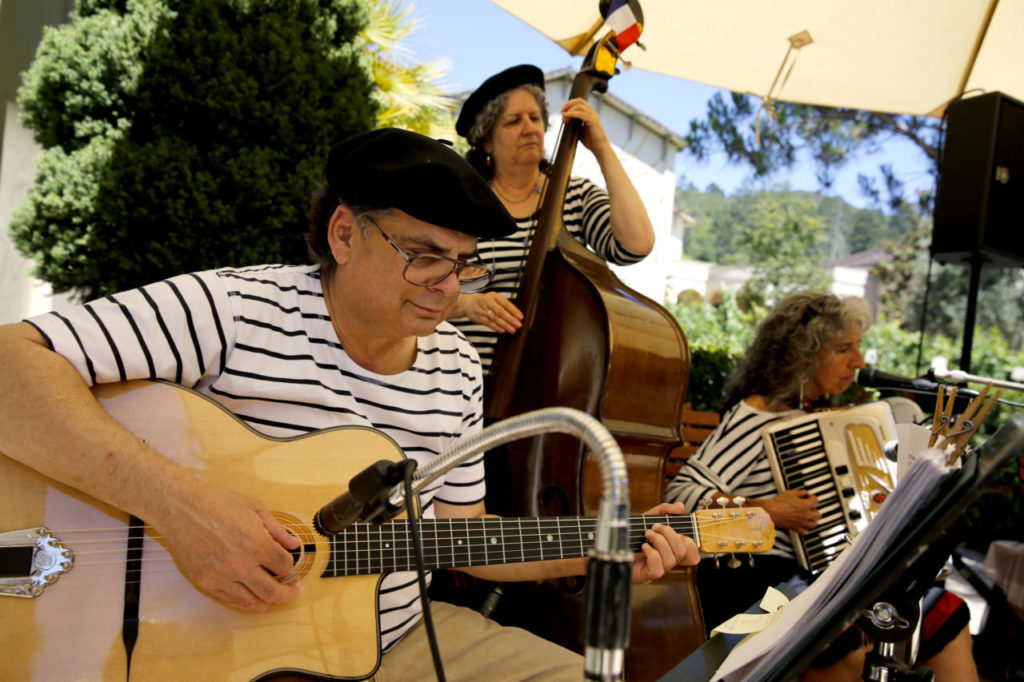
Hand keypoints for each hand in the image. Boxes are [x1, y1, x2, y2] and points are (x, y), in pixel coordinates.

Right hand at [154, 481, 300, 611]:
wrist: (181, 508)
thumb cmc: (217, 503)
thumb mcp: (255, 508)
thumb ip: (277, 530)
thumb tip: (294, 544)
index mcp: (256, 544)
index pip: (284, 566)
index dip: (289, 566)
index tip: (287, 564)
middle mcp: (241, 565)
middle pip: (272, 592)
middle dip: (286, 594)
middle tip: (292, 591)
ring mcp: (221, 577)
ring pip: (251, 602)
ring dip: (267, 603)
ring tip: (273, 598)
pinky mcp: (205, 583)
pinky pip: (230, 601)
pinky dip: (245, 602)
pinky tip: (251, 596)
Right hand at [457, 292, 522, 333]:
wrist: (468, 303)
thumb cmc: (485, 301)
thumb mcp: (494, 299)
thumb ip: (503, 305)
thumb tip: (516, 315)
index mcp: (494, 296)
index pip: (506, 303)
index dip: (514, 310)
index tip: (521, 317)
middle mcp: (487, 302)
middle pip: (500, 311)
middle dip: (510, 319)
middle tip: (518, 325)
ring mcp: (482, 310)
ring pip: (495, 318)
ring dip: (505, 325)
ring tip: (512, 330)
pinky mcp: (478, 318)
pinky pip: (489, 323)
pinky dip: (496, 327)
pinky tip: (503, 330)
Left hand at [562, 97, 610, 154]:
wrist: (599, 148)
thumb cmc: (591, 141)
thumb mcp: (580, 130)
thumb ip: (575, 124)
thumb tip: (566, 121)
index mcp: (590, 113)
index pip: (579, 102)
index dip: (569, 104)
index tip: (563, 113)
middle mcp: (592, 112)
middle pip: (579, 101)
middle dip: (568, 105)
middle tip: (562, 112)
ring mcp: (593, 116)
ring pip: (579, 106)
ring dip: (569, 110)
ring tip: (564, 118)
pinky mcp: (593, 121)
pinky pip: (581, 113)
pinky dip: (572, 114)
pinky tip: (567, 116)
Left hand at [632, 502, 699, 582]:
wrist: (611, 543)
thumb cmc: (632, 533)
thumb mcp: (648, 517)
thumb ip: (664, 510)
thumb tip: (680, 507)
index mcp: (671, 550)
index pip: (692, 555)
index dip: (690, 544)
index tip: (676, 532)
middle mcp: (667, 562)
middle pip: (682, 552)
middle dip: (669, 534)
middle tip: (654, 528)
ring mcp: (657, 570)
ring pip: (671, 560)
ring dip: (659, 542)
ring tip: (647, 535)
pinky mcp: (646, 575)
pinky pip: (658, 570)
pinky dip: (651, 554)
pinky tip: (643, 547)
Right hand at [763, 489, 821, 534]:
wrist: (770, 512)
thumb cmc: (779, 502)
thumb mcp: (790, 493)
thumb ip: (800, 493)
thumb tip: (804, 493)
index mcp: (805, 505)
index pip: (816, 501)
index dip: (812, 497)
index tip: (809, 497)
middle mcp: (806, 515)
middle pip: (818, 515)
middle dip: (815, 510)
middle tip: (810, 508)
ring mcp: (801, 522)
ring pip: (814, 524)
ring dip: (812, 520)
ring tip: (808, 517)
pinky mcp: (796, 528)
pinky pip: (805, 532)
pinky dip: (805, 529)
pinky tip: (802, 525)